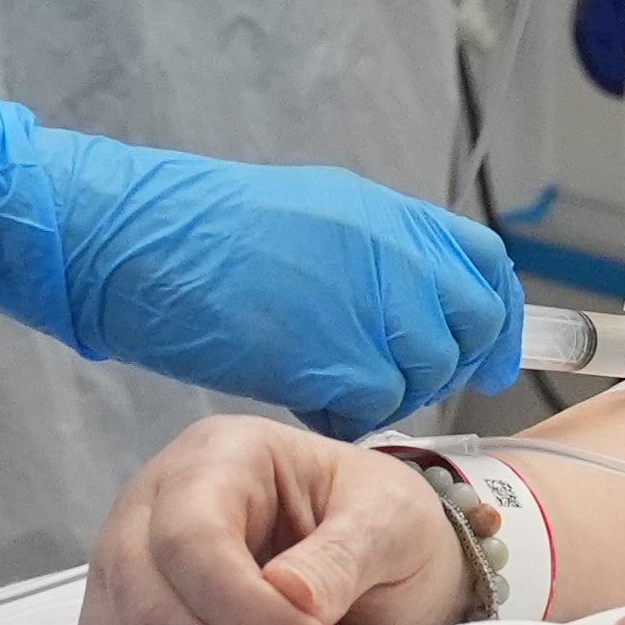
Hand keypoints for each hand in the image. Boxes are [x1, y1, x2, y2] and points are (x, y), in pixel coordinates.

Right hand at [0, 102, 518, 435]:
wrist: (131, 237)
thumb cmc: (191, 231)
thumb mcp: (306, 219)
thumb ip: (368, 256)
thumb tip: (407, 299)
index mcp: (383, 212)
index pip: (482, 263)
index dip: (493, 314)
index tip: (488, 351)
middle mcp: (390, 251)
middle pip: (465, 324)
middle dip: (445, 362)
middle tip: (393, 381)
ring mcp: (366, 299)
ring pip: (421, 371)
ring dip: (386, 390)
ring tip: (330, 385)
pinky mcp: (332, 352)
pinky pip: (372, 402)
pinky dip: (345, 412)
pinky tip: (303, 397)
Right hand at [77, 418, 475, 624]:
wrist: (379, 556)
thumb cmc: (378, 521)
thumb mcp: (389, 519)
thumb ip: (342, 556)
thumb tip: (288, 597)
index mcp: (215, 459)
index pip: (188, 539)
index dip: (246, 612)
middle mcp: (150, 513)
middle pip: (149, 609)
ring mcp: (128, 581)